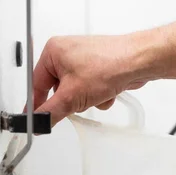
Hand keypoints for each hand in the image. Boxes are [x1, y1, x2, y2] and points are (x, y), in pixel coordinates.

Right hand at [32, 34, 155, 124]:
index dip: (37, 105)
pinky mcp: (97, 68)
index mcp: (53, 52)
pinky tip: (107, 91)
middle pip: (57, 91)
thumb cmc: (109, 64)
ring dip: (86, 100)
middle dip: (72, 101)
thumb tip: (38, 122)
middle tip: (79, 101)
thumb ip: (50, 112)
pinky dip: (97, 96)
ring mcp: (83, 60)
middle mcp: (66, 53)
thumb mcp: (72, 96)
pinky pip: (89, 90)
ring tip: (96, 93)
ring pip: (75, 93)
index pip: (35, 85)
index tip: (36, 121)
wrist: (139, 61)